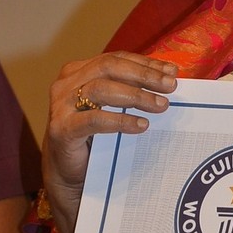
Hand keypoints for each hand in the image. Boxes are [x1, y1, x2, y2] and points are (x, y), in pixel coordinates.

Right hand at [42, 51, 176, 232]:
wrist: (69, 173)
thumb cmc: (95, 136)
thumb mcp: (112, 107)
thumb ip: (130, 90)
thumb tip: (168, 79)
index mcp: (78, 72)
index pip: (116, 59)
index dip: (145, 63)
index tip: (172, 71)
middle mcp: (66, 84)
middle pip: (108, 67)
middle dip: (143, 75)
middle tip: (170, 86)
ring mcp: (61, 106)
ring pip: (101, 89)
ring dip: (135, 96)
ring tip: (160, 106)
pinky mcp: (62, 129)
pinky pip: (94, 120)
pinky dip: (121, 120)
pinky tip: (141, 126)